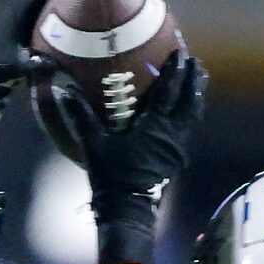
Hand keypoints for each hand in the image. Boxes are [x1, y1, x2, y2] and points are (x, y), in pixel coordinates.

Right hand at [51, 53, 207, 263]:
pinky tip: (186, 109)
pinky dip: (190, 113)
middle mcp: (172, 136)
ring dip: (195, 96)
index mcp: (155, 128)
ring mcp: (177, 148)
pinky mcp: (177, 159)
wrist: (127, 209)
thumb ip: (82, 115)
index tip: (181, 53)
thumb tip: (65, 90)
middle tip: (195, 62)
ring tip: (197, 80)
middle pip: (189, 102)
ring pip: (193, 116)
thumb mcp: (93, 144)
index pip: (169, 93)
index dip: (175, 72)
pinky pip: (188, 129)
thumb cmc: (111, 177)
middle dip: (193, 81)